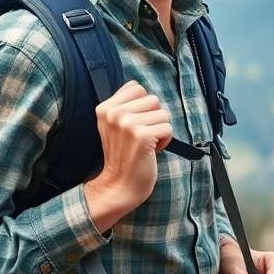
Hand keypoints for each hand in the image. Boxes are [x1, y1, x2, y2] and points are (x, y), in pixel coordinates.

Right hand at [83, 80, 172, 230]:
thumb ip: (123, 106)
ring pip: (163, 113)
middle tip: (141, 136)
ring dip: (160, 129)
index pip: (136, 87)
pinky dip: (165, 141)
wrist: (119, 186)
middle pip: (153, 99)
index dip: (143, 106)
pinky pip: (168, 128)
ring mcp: (127, 123)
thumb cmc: (122, 156)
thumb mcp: (112, 126)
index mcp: (105, 108)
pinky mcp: (142, 135)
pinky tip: (152, 151)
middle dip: (154, 118)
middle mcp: (114, 113)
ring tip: (146, 143)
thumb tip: (141, 90)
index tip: (135, 124)